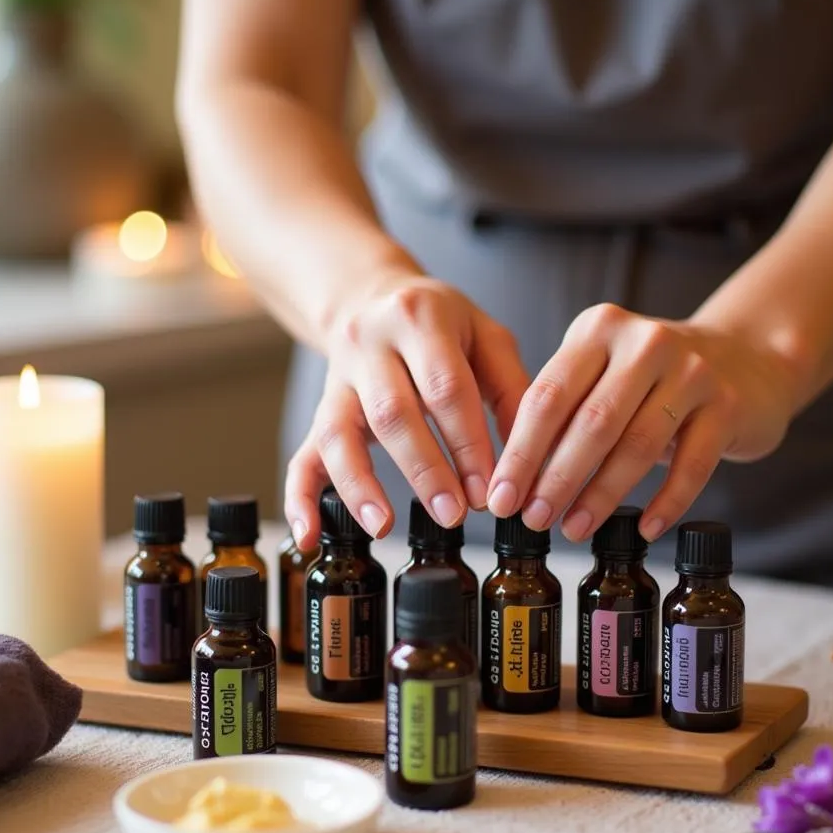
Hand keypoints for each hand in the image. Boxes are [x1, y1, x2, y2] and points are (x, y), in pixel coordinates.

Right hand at [285, 270, 529, 547]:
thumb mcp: (486, 336)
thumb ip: (512, 389)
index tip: (489, 489)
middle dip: (424, 469)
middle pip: (391, 412)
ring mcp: (336, 378)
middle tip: (454, 514)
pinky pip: (301, 455)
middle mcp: (369, 343)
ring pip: (338, 434)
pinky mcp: (320, 410)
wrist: (373, 297)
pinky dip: (301, 499)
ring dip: (360, 486)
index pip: (444, 386)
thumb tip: (532, 458)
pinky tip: (309, 536)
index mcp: (419, 317)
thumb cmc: (442, 324)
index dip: (467, 441)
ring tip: (384, 527)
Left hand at [487, 303, 797, 541]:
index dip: (521, 453)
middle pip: (591, 422)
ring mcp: (692, 371)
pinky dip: (666, 501)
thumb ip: (561, 412)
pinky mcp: (727, 405)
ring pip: (637, 445)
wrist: (743, 359)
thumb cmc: (650, 379)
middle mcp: (645, 342)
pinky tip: (644, 528)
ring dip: (601, 495)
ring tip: (574, 528)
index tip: (501, 498)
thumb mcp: (600, 374)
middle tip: (533, 519)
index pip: (549, 396)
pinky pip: (693, 464)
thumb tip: (513, 482)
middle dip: (556, 479)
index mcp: (599, 329)